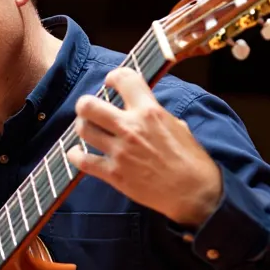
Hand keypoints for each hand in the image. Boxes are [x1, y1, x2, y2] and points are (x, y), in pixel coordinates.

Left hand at [67, 67, 222, 227]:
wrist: (193, 193)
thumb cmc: (191, 160)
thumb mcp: (179, 126)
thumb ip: (157, 116)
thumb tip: (145, 111)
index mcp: (150, 112)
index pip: (124, 79)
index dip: (114, 76)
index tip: (111, 82)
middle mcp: (131, 128)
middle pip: (89, 105)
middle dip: (85, 104)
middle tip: (88, 109)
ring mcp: (119, 151)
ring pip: (82, 129)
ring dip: (82, 127)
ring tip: (87, 129)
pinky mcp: (113, 173)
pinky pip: (82, 160)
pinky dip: (75, 155)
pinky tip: (78, 152)